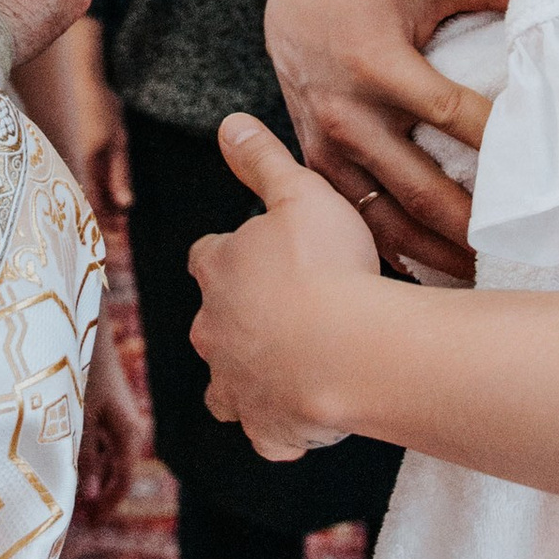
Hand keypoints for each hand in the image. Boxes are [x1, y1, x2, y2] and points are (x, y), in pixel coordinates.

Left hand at [75, 316, 141, 518]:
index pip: (123, 479)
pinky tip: (65, 461)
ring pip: (105, 455)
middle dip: (97, 493)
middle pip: (116, 470)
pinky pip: (96, 439)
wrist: (81, 320)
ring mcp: (114, 413)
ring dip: (89, 474)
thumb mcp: (79, 416)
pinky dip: (84, 454)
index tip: (90, 524)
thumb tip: (87, 494)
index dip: (108, 504)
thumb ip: (83, 455)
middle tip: (74, 515)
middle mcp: (126, 424)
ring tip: (65, 491)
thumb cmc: (80, 367)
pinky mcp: (101, 403)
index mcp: (129, 430)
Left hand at [188, 116, 375, 460]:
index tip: (265, 255)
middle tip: (289, 310)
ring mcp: (236, 385)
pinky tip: (306, 420)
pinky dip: (280, 429)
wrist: (349, 349)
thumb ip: (262, 159)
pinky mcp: (266, 429)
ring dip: (249, 377)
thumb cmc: (326, 265)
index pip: (209, 257)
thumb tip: (229, 123)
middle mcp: (213, 331)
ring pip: (227, 385)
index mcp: (217, 271)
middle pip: (213, 322)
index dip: (234, 255)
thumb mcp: (300, 193)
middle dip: (240, 318)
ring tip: (287, 367)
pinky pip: (267, 435)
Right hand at [261, 0, 511, 281]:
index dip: (500, 143)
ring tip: (484, 273)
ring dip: (434, 252)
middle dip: (472, 226)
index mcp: (376, 65)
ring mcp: (327, 147)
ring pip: (385, 218)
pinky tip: (430, 273)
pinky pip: (356, 218)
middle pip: (421, 187)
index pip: (451, 115)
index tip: (545, 169)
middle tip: (524, 248)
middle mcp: (348, 115)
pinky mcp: (315, 165)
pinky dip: (393, 250)